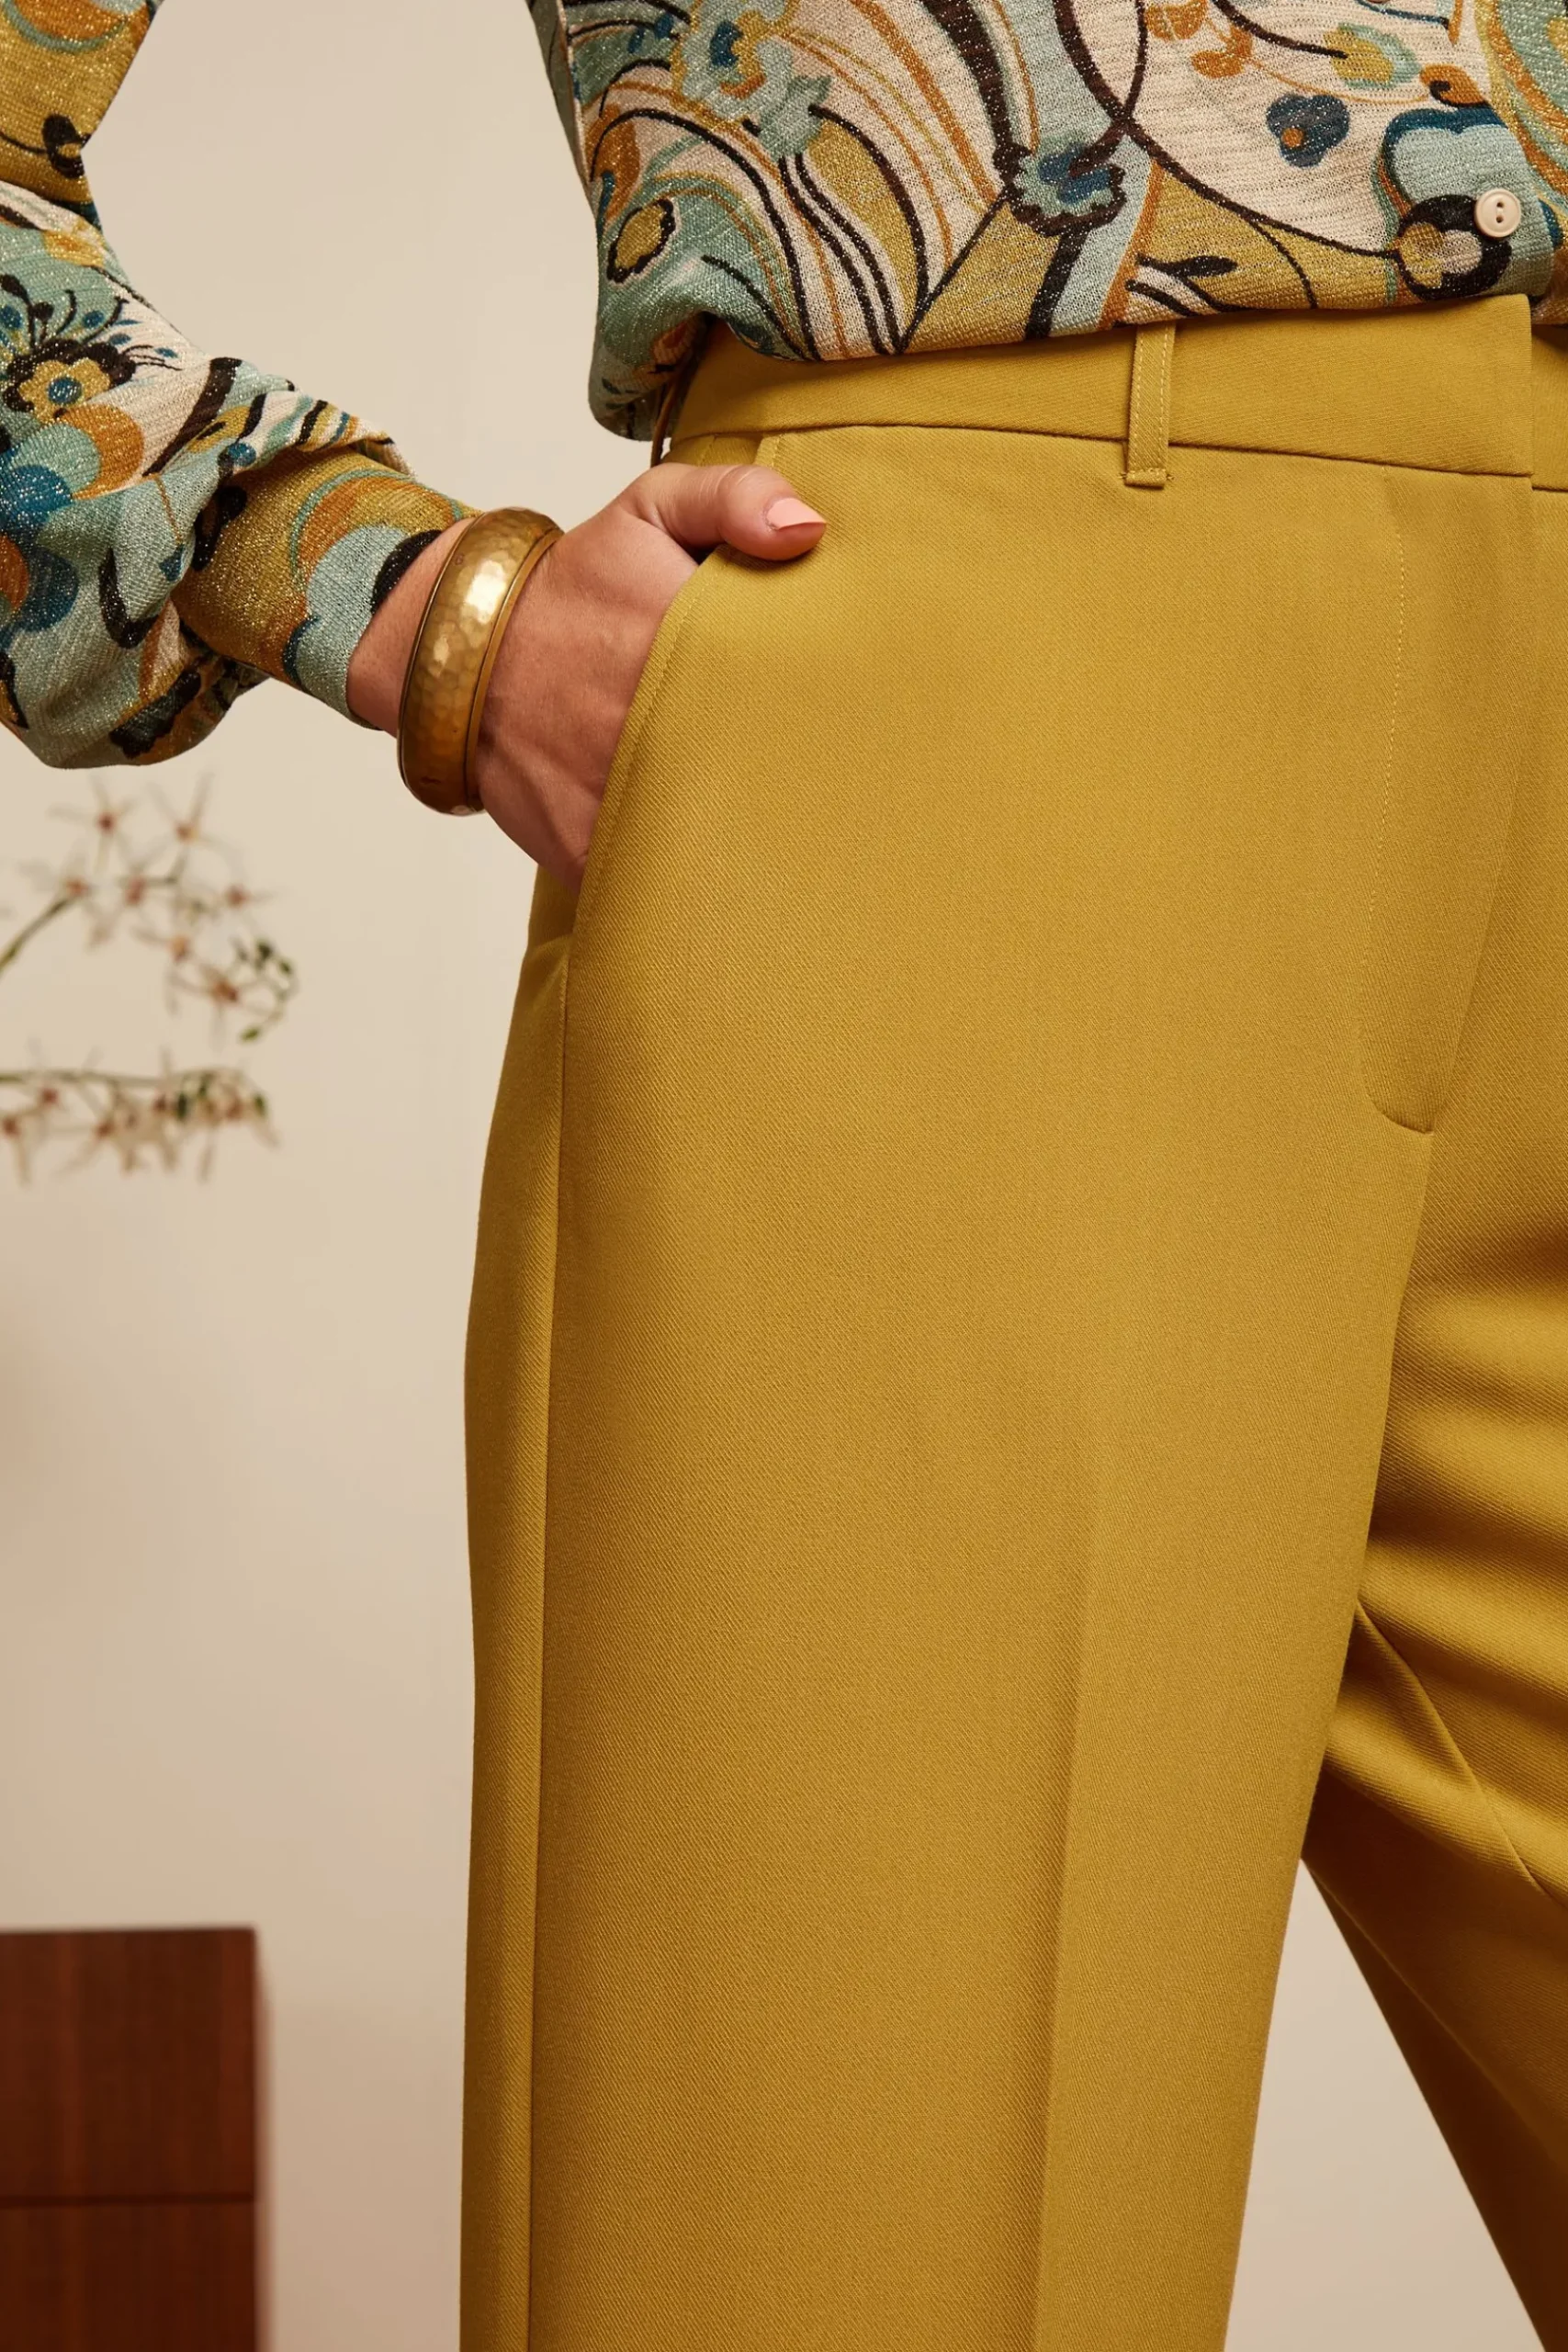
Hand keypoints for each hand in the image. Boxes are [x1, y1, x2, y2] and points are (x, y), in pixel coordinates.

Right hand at [348, 464, 825, 888]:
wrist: (461, 658)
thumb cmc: (574, 588)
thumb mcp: (649, 511)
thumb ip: (734, 500)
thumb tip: (810, 531)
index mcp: (691, 650)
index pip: (797, 692)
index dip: (844, 710)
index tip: (869, 718)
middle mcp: (660, 733)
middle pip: (777, 781)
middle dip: (822, 786)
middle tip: (859, 788)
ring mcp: (625, 803)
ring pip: (727, 848)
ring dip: (770, 848)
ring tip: (817, 847)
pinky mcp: (594, 856)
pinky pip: (668, 889)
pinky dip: (703, 889)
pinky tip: (741, 880)